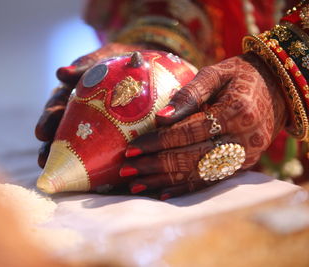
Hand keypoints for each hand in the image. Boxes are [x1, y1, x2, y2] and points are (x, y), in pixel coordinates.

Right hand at [35, 43, 144, 167]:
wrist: (151, 72)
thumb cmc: (124, 62)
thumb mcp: (106, 57)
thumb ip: (87, 63)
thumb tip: (60, 74)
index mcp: (75, 94)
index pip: (57, 107)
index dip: (48, 120)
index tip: (41, 133)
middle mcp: (80, 113)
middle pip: (62, 131)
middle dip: (52, 146)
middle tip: (45, 159)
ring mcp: (94, 129)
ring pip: (77, 147)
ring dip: (66, 160)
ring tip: (59, 173)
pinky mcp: (109, 141)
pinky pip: (99, 156)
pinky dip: (93, 168)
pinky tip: (90, 181)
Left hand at [121, 53, 286, 199]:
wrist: (278, 89)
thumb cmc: (241, 76)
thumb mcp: (216, 72)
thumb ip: (190, 93)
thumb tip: (160, 118)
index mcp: (236, 111)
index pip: (189, 132)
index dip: (158, 142)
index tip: (132, 148)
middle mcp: (243, 138)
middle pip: (191, 157)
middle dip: (155, 166)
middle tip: (126, 170)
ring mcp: (245, 156)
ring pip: (198, 174)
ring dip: (164, 181)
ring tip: (136, 185)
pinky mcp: (243, 165)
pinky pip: (211, 181)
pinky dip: (185, 188)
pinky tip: (163, 193)